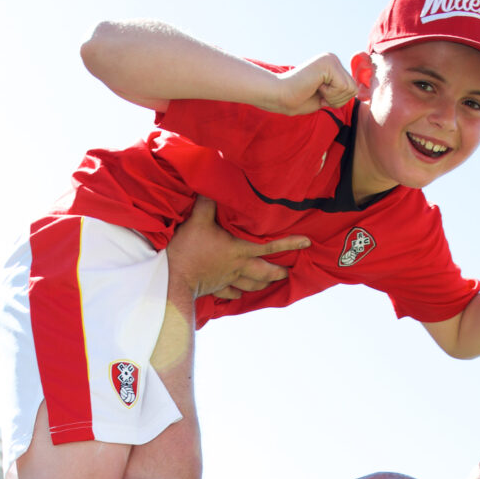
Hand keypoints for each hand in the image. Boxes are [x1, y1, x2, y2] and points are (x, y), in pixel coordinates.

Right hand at [166, 197, 309, 298]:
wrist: (173, 278)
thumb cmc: (187, 249)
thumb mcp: (197, 220)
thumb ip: (207, 203)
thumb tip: (212, 184)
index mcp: (238, 250)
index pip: (269, 246)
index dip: (289, 244)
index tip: (306, 242)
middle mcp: (237, 267)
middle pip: (264, 272)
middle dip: (278, 272)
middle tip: (287, 272)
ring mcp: (227, 280)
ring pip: (251, 286)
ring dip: (262, 285)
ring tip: (269, 283)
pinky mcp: (216, 288)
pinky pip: (231, 293)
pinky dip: (237, 294)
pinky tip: (239, 294)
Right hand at [271, 53, 357, 114]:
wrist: (280, 96)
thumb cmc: (298, 99)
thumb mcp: (325, 97)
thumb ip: (339, 92)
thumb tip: (357, 91)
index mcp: (332, 66)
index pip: (352, 90)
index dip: (337, 100)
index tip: (320, 96)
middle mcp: (333, 59)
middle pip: (353, 89)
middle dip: (337, 100)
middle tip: (318, 94)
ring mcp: (331, 59)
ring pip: (350, 89)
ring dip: (332, 97)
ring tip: (316, 89)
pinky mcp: (328, 63)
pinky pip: (342, 87)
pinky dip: (329, 94)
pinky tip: (315, 86)